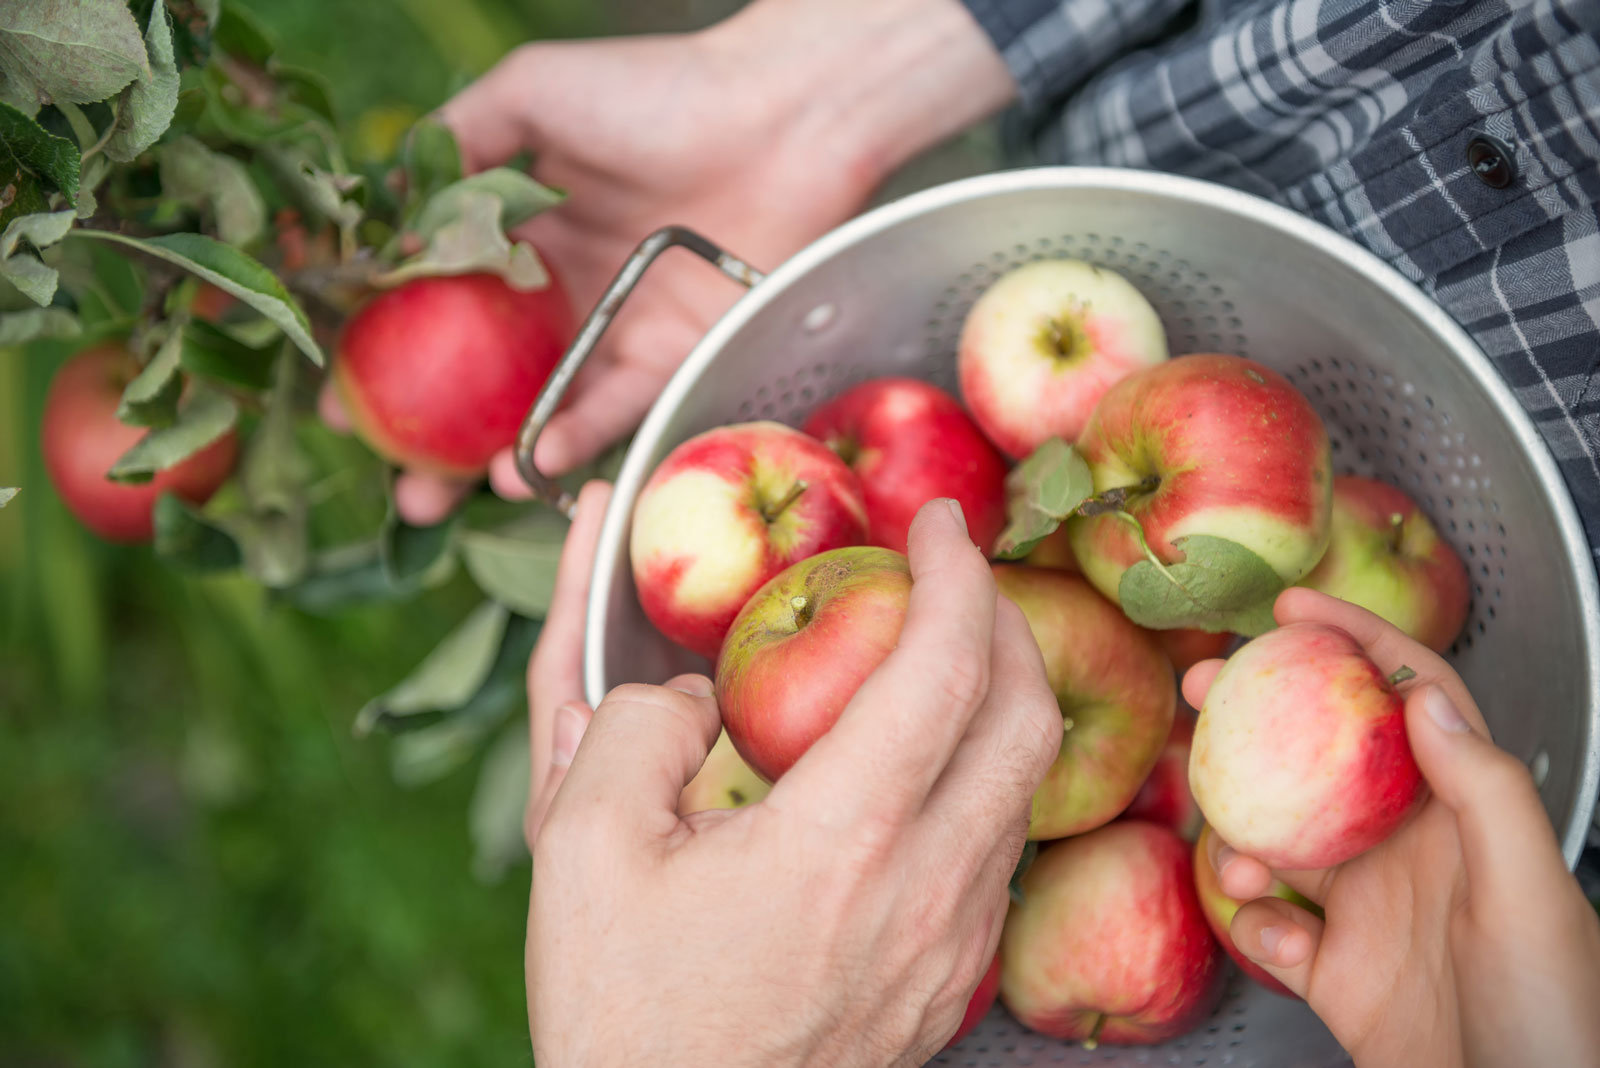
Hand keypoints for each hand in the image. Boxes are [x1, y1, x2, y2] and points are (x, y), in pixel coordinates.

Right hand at [323, 0, 1014, 524]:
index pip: (442, 309)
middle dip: (439, 441)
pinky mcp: (675, 356)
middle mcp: (566, 292)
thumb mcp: (534, 92)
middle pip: (487, 380)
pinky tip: (529, 459)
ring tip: (448, 492)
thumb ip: (458, 142)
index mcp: (524, 234)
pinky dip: (572, 434)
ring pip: (545, 409)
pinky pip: (616, 407)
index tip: (346, 403)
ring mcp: (618, 330)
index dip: (391, 357)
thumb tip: (384, 208)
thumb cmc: (660, 88)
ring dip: (496, 456)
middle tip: (399, 483)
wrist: (782, 114)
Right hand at [524, 500, 1058, 1064]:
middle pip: (1028, 717)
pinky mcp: (951, 985)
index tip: (938, 523)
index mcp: (841, 839)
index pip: (944, 665)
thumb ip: (628, 727)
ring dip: (1003, 699)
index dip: (954, 571)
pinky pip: (998, 852)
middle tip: (956, 576)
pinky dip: (983, 776)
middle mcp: (926, 888)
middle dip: (1007, 619)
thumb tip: (688, 692)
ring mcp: (953, 946)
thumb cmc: (627, 1015)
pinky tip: (920, 771)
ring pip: (1027, 787)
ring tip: (943, 657)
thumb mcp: (581, 852)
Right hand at [1186, 588, 1599, 1067]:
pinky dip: (1254, 925)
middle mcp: (1409, 850)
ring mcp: (1367, 909)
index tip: (1291, 611)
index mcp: (1465, 817)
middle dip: (1260, 715)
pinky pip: (1267, 925)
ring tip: (1244, 865)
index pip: (1409, 700)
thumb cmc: (1554, 1025)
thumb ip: (1485, 791)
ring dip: (1242, 839)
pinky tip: (1277, 940)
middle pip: (1320, 754)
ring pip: (1277, 837)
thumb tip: (1422, 697)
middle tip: (1204, 687)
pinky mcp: (1332, 969)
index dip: (1355, 642)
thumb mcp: (1532, 898)